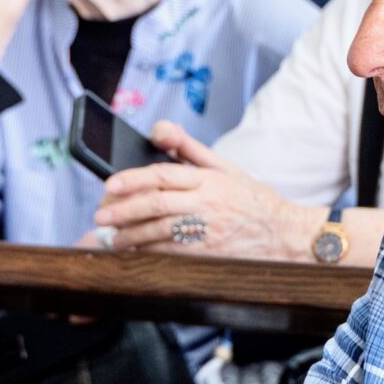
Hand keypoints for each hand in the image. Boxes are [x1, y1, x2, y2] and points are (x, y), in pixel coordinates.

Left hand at [92, 123, 320, 258]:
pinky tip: (134, 253)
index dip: (133, 178)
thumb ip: (190, 149)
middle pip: (157, 203)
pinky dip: (148, 253)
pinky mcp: (208, 254)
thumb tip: (160, 130)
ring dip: (131, 235)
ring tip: (112, 237)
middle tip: (101, 214)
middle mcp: (207, 203)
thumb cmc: (251, 200)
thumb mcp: (225, 168)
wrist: (282, 235)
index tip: (110, 184)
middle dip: (123, 209)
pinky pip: (171, 254)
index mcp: (209, 178)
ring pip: (160, 231)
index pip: (164, 174)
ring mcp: (207, 231)